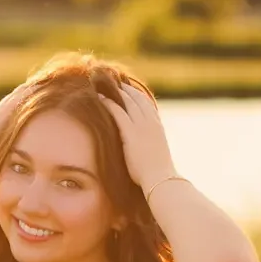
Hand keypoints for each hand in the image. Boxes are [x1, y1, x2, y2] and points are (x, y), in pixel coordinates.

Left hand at [96, 80, 176, 195]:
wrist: (159, 178)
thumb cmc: (157, 174)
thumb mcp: (156, 155)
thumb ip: (149, 147)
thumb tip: (144, 149)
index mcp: (157, 127)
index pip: (147, 105)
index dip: (137, 95)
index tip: (129, 89)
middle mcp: (150, 122)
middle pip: (138, 99)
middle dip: (126, 89)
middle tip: (115, 82)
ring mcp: (141, 126)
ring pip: (128, 102)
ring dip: (116, 92)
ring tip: (105, 86)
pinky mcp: (131, 133)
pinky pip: (118, 112)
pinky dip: (109, 103)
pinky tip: (101, 98)